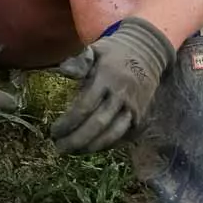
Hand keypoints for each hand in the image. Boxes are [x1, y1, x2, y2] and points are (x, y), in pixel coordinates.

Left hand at [50, 16, 175, 153]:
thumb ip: (79, 62)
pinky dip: (108, 144)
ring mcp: (134, 107)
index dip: (68, 122)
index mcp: (107, 78)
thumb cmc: (114, 53)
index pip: (85, 106)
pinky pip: (124, 135)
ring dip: (92, 147)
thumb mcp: (96, 50)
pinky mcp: (141, 116)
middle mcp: (121, 95)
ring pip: (113, 134)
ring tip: (73, 152)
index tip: (54, 131)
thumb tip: (62, 70)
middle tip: (59, 148)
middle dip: (77, 140)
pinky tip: (92, 147)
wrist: (148, 52)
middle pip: (98, 124)